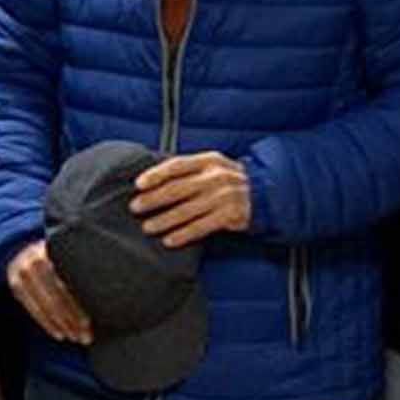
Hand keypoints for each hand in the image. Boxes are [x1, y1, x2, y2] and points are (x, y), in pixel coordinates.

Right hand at [7, 240, 94, 344]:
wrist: (24, 252)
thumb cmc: (58, 259)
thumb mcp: (69, 257)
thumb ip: (83, 270)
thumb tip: (110, 293)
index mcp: (57, 250)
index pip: (71, 281)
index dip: (82, 302)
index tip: (93, 320)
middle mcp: (37, 258)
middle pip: (60, 295)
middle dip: (75, 319)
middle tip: (87, 336)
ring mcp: (24, 271)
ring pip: (47, 304)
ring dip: (63, 325)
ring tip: (77, 337)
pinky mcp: (16, 285)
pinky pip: (33, 309)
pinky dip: (48, 324)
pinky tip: (60, 333)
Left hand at [134, 151, 251, 249]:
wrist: (264, 192)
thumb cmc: (227, 180)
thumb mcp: (212, 166)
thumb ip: (188, 170)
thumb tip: (152, 179)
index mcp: (208, 160)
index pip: (177, 165)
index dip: (156, 174)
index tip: (138, 184)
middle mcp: (216, 176)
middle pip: (178, 189)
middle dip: (153, 199)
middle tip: (135, 207)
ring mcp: (224, 196)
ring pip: (187, 210)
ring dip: (164, 220)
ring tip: (148, 227)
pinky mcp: (230, 214)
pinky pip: (202, 226)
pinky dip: (184, 234)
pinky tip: (169, 240)